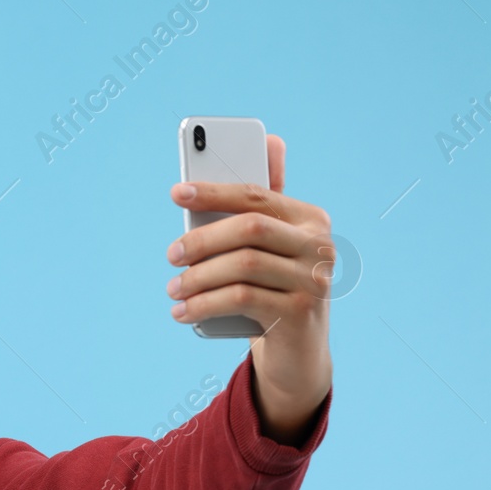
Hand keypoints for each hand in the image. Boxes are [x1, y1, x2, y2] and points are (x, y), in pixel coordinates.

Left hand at [166, 134, 333, 446]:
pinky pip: (241, 299)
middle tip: (171, 255)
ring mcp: (314, 280)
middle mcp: (319, 245)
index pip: (257, 195)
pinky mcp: (300, 313)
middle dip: (202, 239)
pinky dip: (204, 304)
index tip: (177, 193)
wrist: (297, 350)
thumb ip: (264, 203)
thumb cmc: (273, 287)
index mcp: (310, 218)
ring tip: (174, 289)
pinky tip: (182, 312)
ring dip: (198, 277)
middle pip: (249, 228)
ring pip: (243, 265)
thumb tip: (270, 140)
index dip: (215, 191)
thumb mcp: (269, 247)